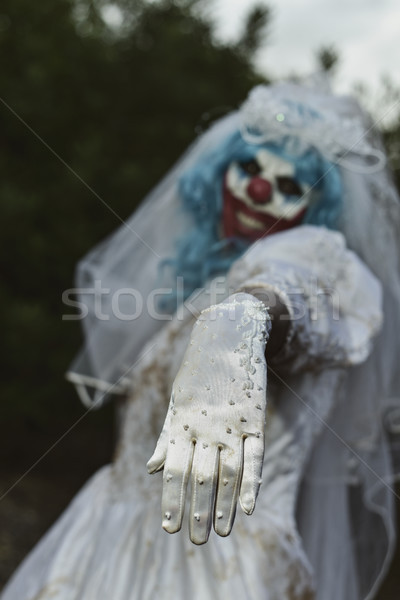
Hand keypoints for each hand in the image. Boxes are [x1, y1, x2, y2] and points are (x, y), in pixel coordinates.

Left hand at [147, 293, 269, 543]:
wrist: (227, 335)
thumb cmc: (198, 372)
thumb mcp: (176, 400)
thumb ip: (166, 435)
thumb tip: (151, 470)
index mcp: (182, 422)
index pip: (174, 470)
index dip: (171, 500)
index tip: (169, 527)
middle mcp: (205, 426)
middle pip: (200, 476)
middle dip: (197, 511)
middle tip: (196, 541)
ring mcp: (232, 422)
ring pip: (227, 471)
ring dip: (225, 504)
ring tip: (222, 532)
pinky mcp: (255, 417)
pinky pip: (254, 456)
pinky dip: (252, 482)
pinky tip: (250, 507)